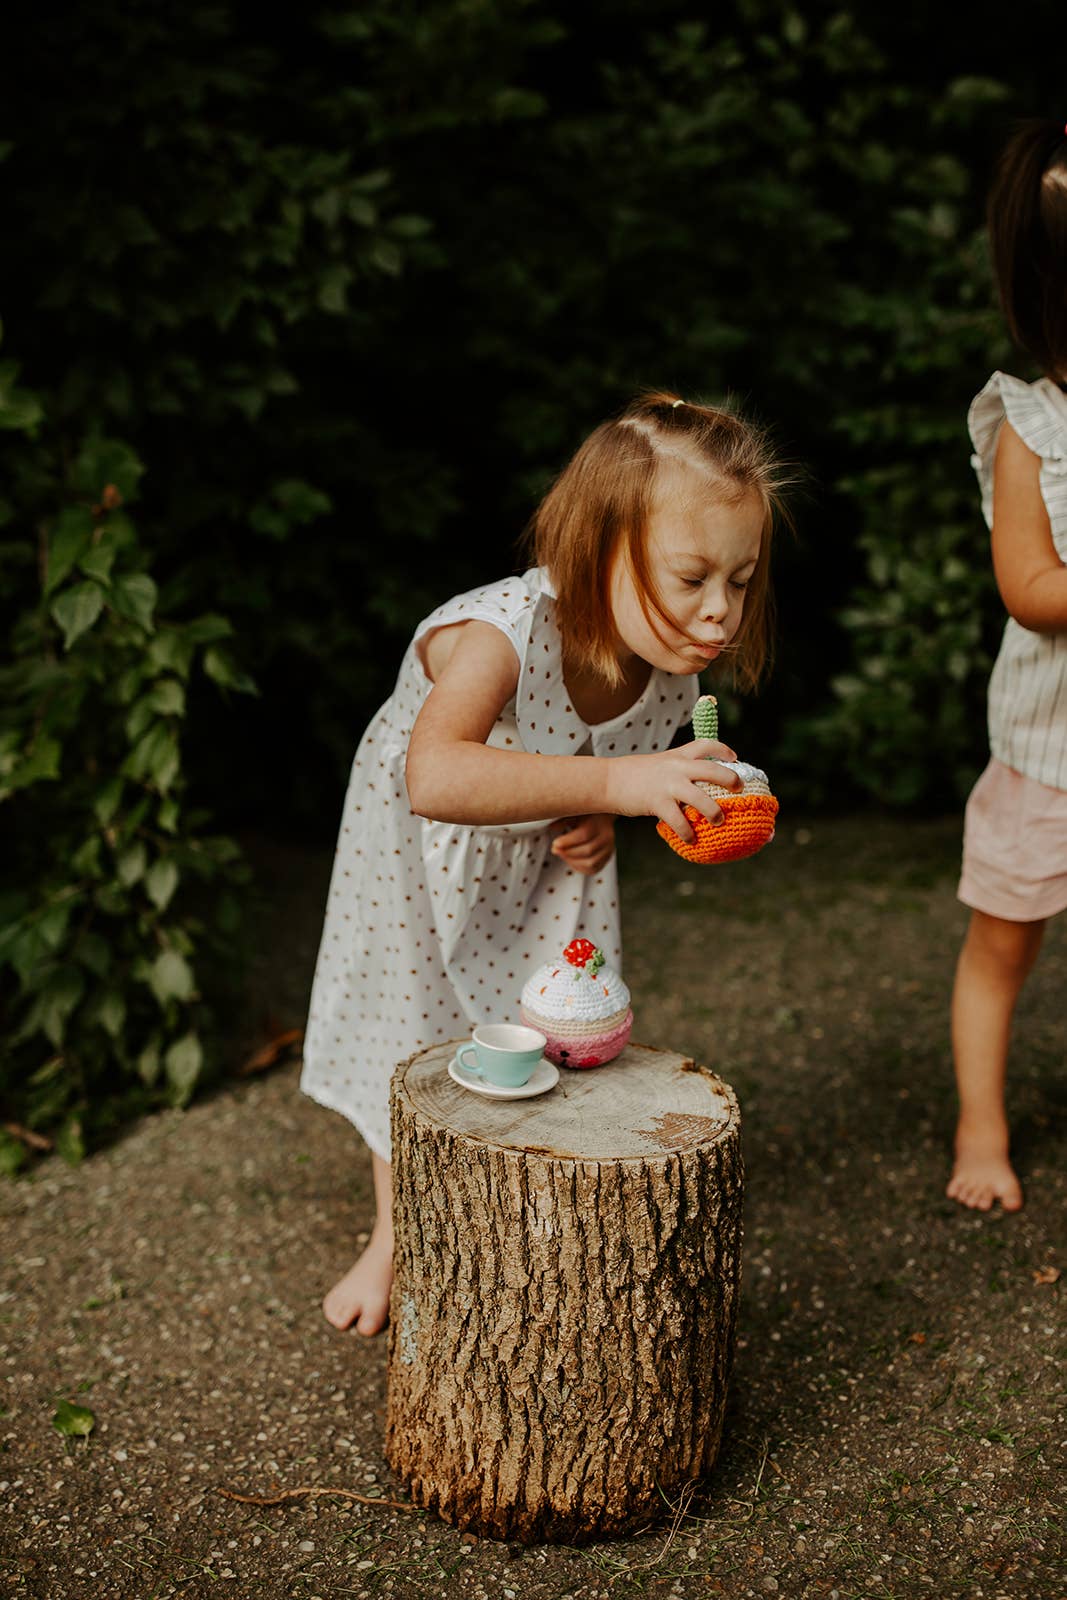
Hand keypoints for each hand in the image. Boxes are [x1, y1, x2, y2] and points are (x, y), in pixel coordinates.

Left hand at [551, 813, 615, 875]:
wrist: (602, 817)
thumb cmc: (586, 815)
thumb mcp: (574, 813)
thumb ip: (563, 820)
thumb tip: (551, 827)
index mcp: (599, 823)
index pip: (584, 835)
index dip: (568, 841)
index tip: (555, 843)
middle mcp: (606, 837)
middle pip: (587, 851)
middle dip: (567, 852)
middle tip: (555, 849)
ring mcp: (608, 850)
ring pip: (590, 863)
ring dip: (572, 861)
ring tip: (562, 854)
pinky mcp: (606, 859)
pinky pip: (592, 870)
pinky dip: (579, 867)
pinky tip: (571, 860)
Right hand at [605, 740, 740, 843]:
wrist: (608, 780)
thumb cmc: (634, 775)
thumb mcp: (660, 763)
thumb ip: (678, 770)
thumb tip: (698, 785)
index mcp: (678, 755)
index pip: (706, 745)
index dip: (723, 750)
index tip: (734, 757)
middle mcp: (677, 767)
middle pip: (713, 770)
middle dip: (730, 779)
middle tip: (739, 790)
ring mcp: (668, 785)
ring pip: (701, 799)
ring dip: (714, 812)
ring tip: (719, 820)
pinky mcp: (658, 802)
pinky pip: (679, 820)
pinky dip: (687, 832)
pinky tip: (691, 839)